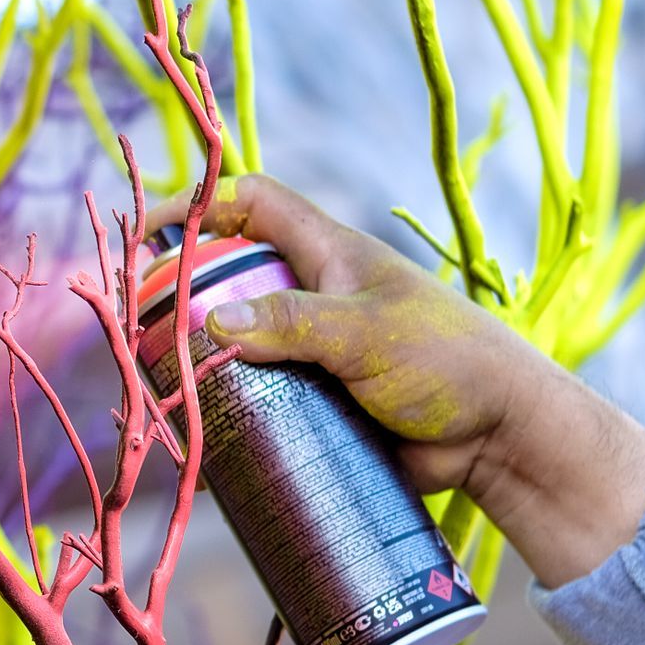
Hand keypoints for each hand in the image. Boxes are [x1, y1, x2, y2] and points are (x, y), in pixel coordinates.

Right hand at [148, 173, 644, 588]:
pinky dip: (231, 414)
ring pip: (240, 348)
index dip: (202, 205)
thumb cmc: (448, 363)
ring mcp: (317, 353)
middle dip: (185, 297)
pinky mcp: (320, 404)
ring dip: (203, 364)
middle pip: (233, 279)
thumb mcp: (367, 334)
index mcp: (331, 257)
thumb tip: (213, 322)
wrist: (500, 440)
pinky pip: (262, 402)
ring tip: (162, 388)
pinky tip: (204, 435)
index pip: (255, 206)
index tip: (150, 232)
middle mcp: (317, 299)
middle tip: (143, 328)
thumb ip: (293, 323)